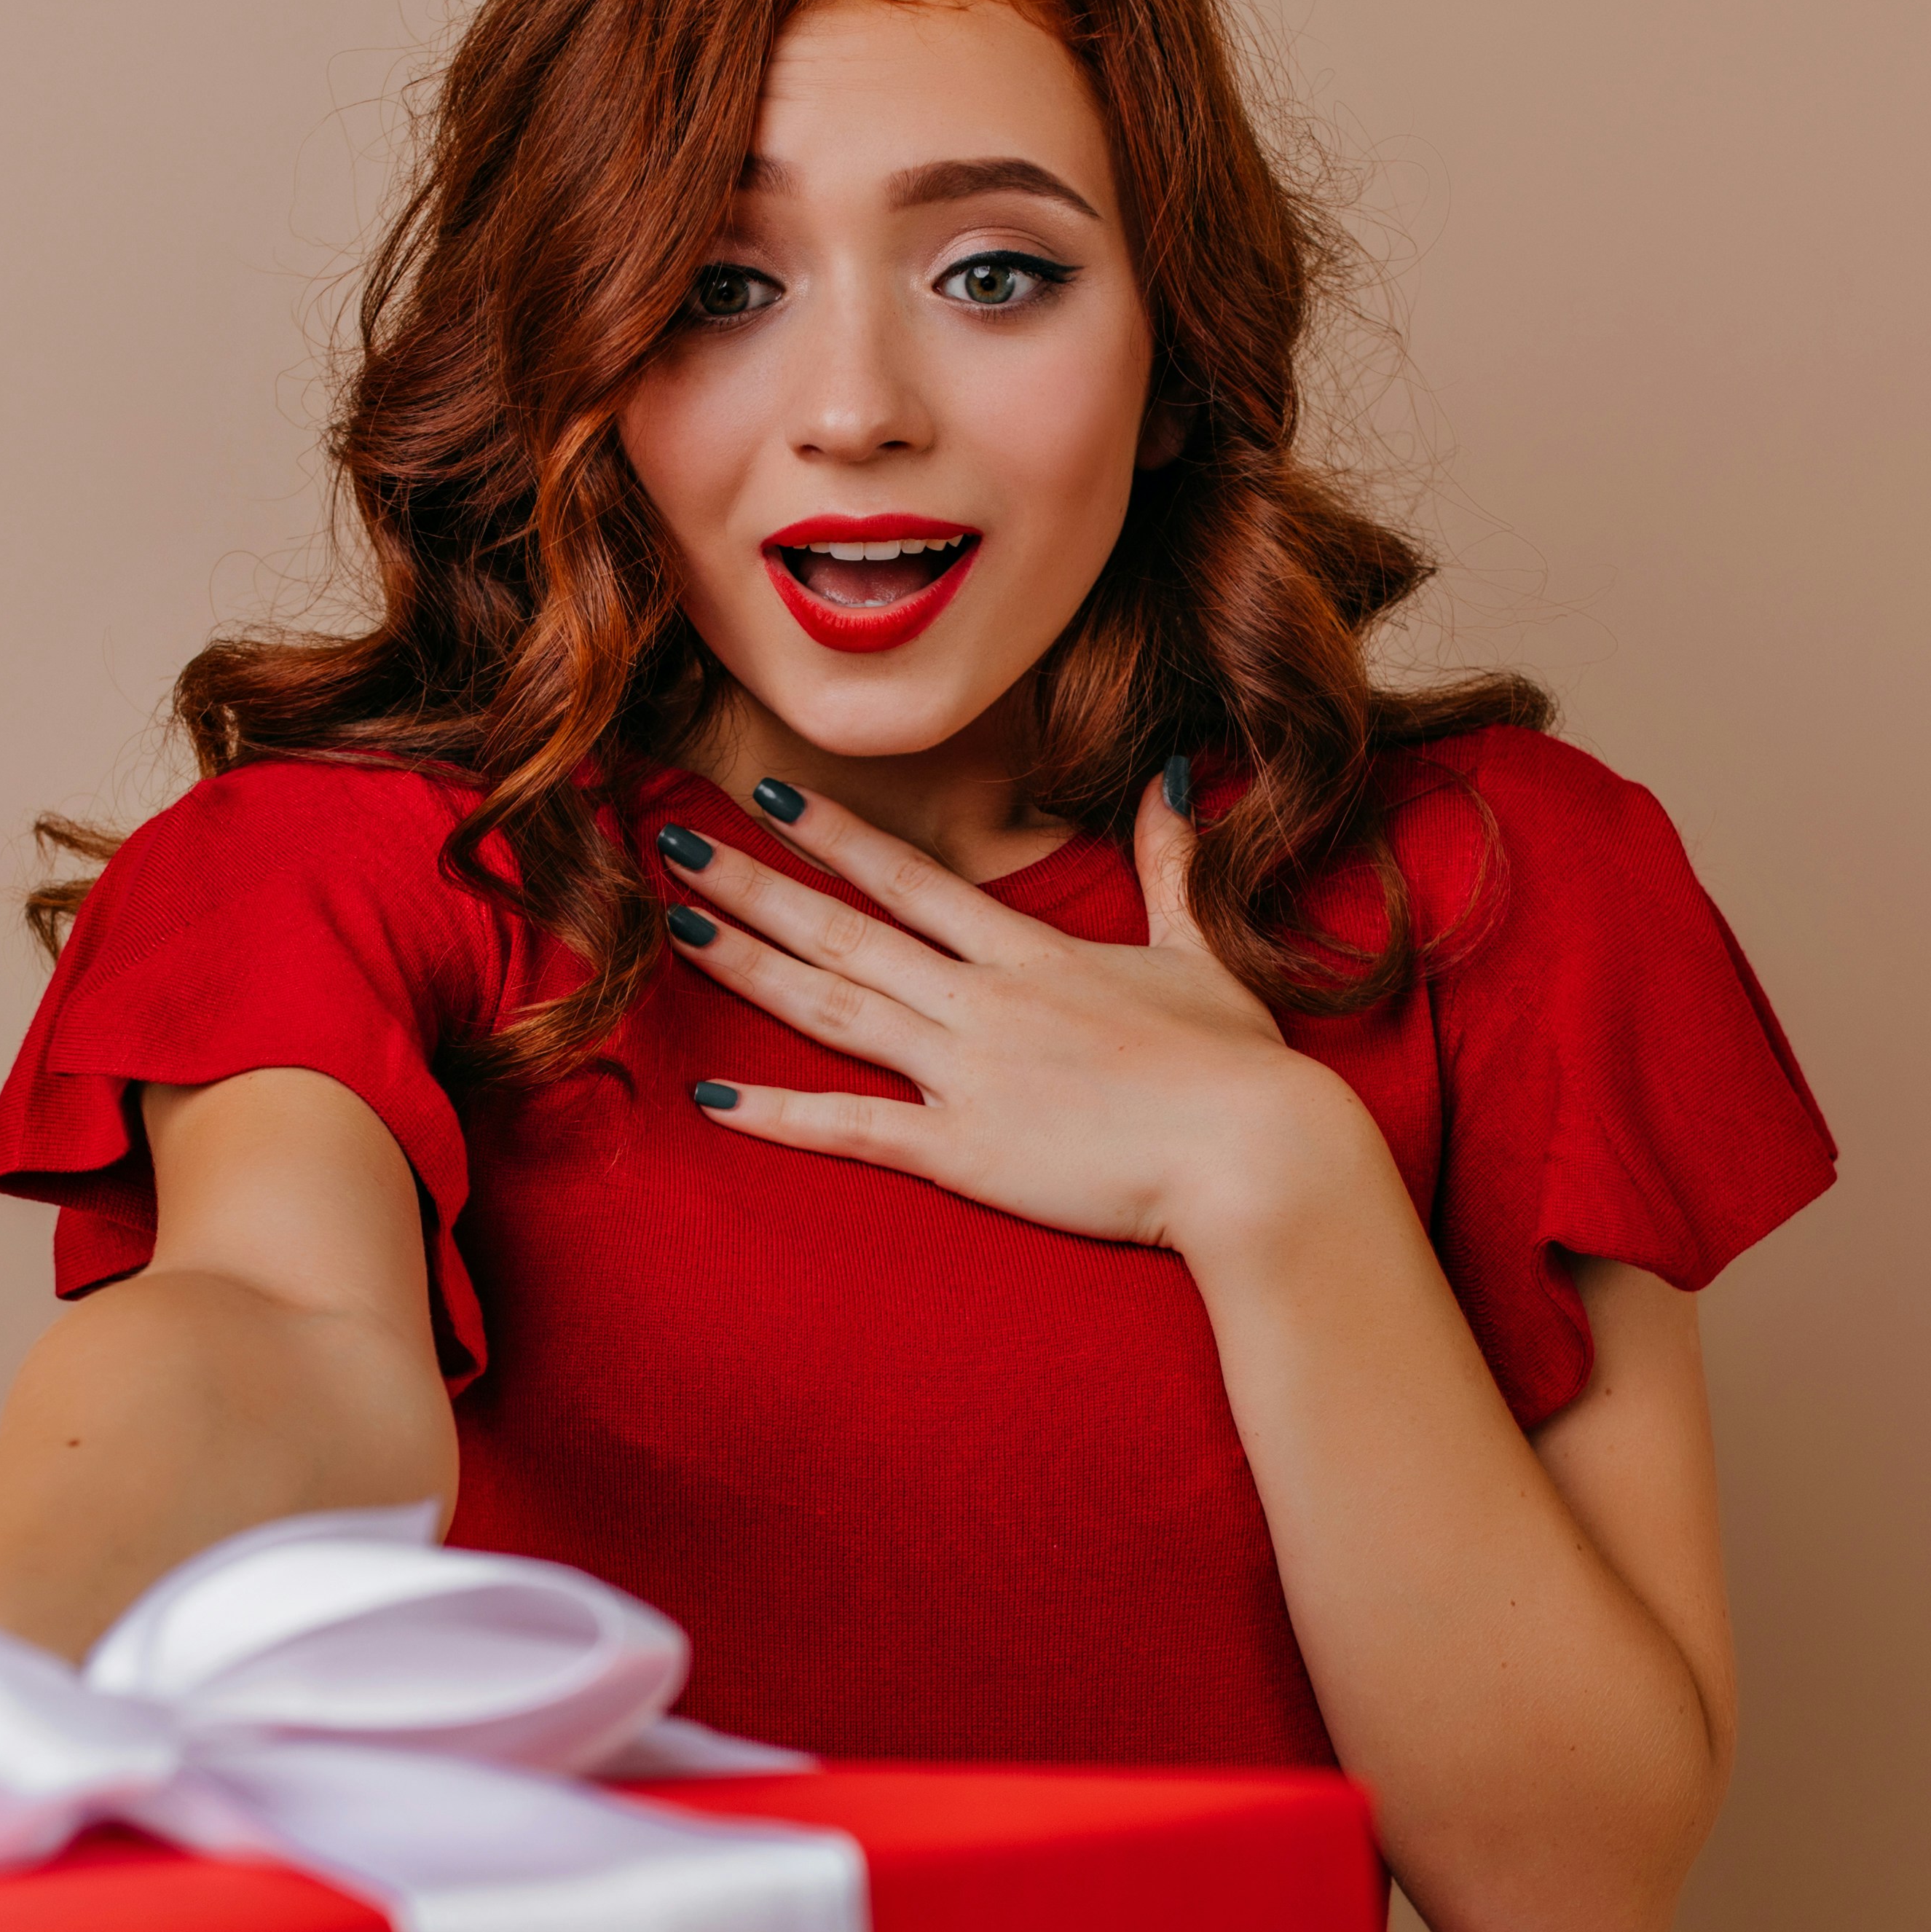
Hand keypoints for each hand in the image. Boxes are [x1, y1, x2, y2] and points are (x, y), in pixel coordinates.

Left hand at [663, 770, 1381, 1253]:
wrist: (1260, 1153)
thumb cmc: (1241, 1066)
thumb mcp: (1204, 949)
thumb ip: (1170, 865)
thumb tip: (1172, 778)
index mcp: (1032, 954)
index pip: (910, 880)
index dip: (832, 836)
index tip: (765, 795)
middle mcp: (984, 1001)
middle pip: (845, 931)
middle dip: (753, 884)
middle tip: (670, 846)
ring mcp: (968, 1074)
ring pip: (834, 1009)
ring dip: (750, 966)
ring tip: (677, 929)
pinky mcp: (966, 1151)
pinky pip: (853, 1129)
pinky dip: (779, 1115)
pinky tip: (712, 1097)